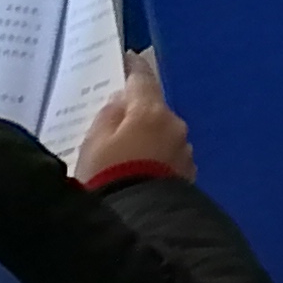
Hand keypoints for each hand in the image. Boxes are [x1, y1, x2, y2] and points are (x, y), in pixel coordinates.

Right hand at [74, 52, 192, 183]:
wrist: (137, 222)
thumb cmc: (107, 175)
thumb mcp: (93, 142)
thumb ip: (108, 115)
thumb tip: (122, 101)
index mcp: (150, 111)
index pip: (142, 79)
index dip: (133, 69)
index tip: (127, 60)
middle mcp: (174, 125)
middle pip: (154, 110)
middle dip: (138, 114)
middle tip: (117, 125)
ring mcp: (185, 150)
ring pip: (164, 135)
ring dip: (149, 140)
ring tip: (128, 157)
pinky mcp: (188, 174)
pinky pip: (169, 157)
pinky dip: (156, 159)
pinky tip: (142, 173)